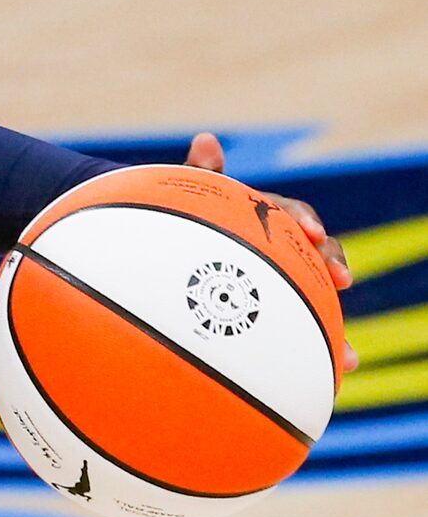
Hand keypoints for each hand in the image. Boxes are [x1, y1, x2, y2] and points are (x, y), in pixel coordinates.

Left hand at [186, 133, 356, 371]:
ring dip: (334, 327)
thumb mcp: (188, 196)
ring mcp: (278, 278)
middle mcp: (279, 247)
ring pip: (311, 300)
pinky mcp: (270, 307)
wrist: (169, 243)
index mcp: (262, 217)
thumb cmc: (183, 217)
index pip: (291, 213)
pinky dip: (313, 352)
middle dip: (331, 265)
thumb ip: (198, 174)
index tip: (312, 231)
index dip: (303, 221)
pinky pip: (294, 329)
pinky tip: (332, 377)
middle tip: (341, 278)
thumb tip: (206, 140)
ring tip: (347, 356)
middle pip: (314, 256)